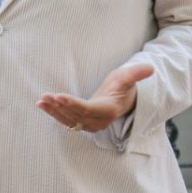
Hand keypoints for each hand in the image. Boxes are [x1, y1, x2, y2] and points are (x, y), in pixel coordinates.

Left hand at [36, 63, 154, 132]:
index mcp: (108, 110)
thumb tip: (151, 68)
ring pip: (69, 120)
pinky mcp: (83, 123)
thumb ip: (136, 73)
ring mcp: (90, 124)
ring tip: (41, 101)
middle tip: (45, 97)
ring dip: (53, 111)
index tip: (59, 96)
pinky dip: (54, 114)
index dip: (73, 104)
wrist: (122, 99)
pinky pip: (67, 120)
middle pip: (76, 116)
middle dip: (59, 107)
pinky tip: (42, 105)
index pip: (88, 109)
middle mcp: (98, 121)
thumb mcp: (128, 77)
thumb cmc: (124, 86)